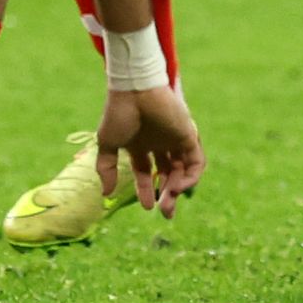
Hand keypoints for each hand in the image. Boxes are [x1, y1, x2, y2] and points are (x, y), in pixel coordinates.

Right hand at [94, 84, 202, 216]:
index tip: (147, 207)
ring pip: (183, 170)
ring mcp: (175, 140)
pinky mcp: (189, 135)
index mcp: (140, 145)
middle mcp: (159, 143)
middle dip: (167, 194)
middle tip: (165, 213)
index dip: (147, 190)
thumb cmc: (119, 113)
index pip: (147, 172)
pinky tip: (179, 186)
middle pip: (168, 174)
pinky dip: (191, 177)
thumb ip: (105, 169)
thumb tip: (105, 194)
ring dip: (178, 189)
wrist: (136, 90)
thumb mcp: (107, 144)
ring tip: (168, 200)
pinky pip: (196, 162)